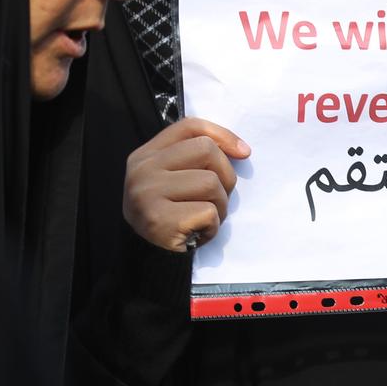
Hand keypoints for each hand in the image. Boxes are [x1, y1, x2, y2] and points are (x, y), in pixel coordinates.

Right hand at [123, 117, 250, 251]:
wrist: (146, 259)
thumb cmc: (171, 215)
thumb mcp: (174, 178)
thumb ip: (196, 158)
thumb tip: (242, 150)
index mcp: (146, 154)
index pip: (190, 126)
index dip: (222, 135)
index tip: (244, 152)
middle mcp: (142, 169)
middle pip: (206, 150)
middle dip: (224, 176)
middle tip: (216, 199)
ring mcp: (147, 193)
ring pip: (211, 182)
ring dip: (220, 206)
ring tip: (204, 218)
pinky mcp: (158, 219)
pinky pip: (208, 212)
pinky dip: (212, 226)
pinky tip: (198, 232)